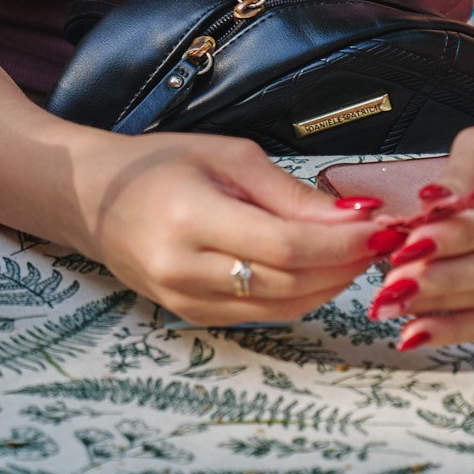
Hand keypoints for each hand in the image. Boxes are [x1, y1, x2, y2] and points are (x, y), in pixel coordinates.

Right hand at [72, 128, 381, 322]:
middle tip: (381, 240)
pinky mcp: (192, 318)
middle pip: (288, 284)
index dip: (339, 243)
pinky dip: (300, 296)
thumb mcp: (224, 156)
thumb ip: (287, 192)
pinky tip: (321, 272)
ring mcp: (186, 303)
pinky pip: (262, 316)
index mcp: (190, 218)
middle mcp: (185, 270)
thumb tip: (353, 217)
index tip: (380, 226)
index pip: (283, 247)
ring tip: (358, 254)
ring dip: (329, 285)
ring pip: (281, 308)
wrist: (92, 200)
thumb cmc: (158, 164)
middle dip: (344, 265)